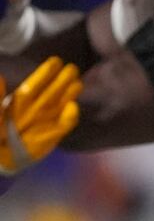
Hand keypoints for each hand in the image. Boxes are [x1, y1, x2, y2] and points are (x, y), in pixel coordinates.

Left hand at [0, 57, 81, 176]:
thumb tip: (0, 77)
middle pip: (51, 92)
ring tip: (78, 82)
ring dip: (69, 94)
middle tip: (72, 68)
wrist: (3, 159)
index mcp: (19, 103)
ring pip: (60, 105)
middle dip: (62, 80)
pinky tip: (73, 107)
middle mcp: (35, 109)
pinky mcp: (53, 135)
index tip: (55, 61)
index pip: (34, 86)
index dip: (45, 74)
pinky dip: (70, 117)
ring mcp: (45, 121)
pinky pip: (64, 125)